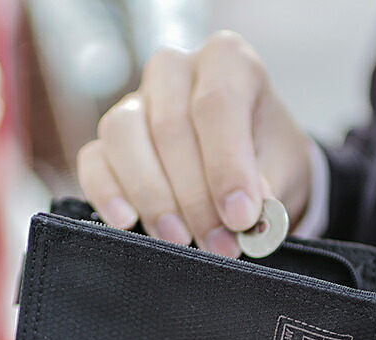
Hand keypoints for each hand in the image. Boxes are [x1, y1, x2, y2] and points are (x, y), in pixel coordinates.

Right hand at [77, 31, 313, 256]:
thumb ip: (267, 188)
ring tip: (180, 239)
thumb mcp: (281, 168)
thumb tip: (250, 218)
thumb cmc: (265, 156)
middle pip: (170, 126)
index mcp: (226, 60)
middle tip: (218, 243)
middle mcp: (174, 70)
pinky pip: (93, 160)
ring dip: (153, 196)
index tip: (241, 216)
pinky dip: (107, 193)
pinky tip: (128, 222)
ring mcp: (134, 100)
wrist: (247, 161)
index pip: (218, 103)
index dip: (227, 165)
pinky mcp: (106, 139)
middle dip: (195, 196)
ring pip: (124, 136)